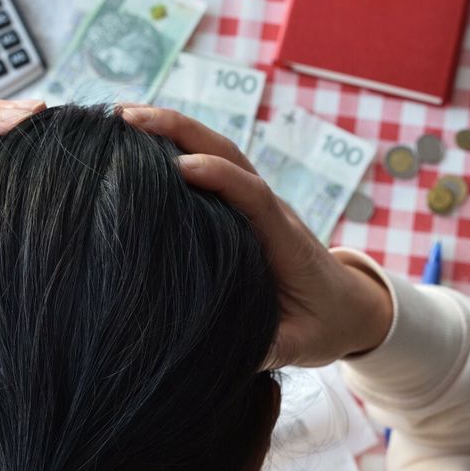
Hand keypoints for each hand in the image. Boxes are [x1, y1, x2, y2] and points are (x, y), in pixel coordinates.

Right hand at [119, 105, 392, 368]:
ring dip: (172, 129)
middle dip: (180, 131)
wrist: (348, 306)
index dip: (221, 178)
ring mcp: (255, 202)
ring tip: (121, 118)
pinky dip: (175, 144)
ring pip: (217, 150)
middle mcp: (270, 210)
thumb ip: (272, 347)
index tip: (181, 167)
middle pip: (230, 154)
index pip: (255, 197)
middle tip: (127, 119)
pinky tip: (137, 140)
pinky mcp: (241, 203)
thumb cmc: (323, 324)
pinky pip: (210, 163)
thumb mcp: (303, 345)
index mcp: (286, 241)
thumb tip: (234, 353)